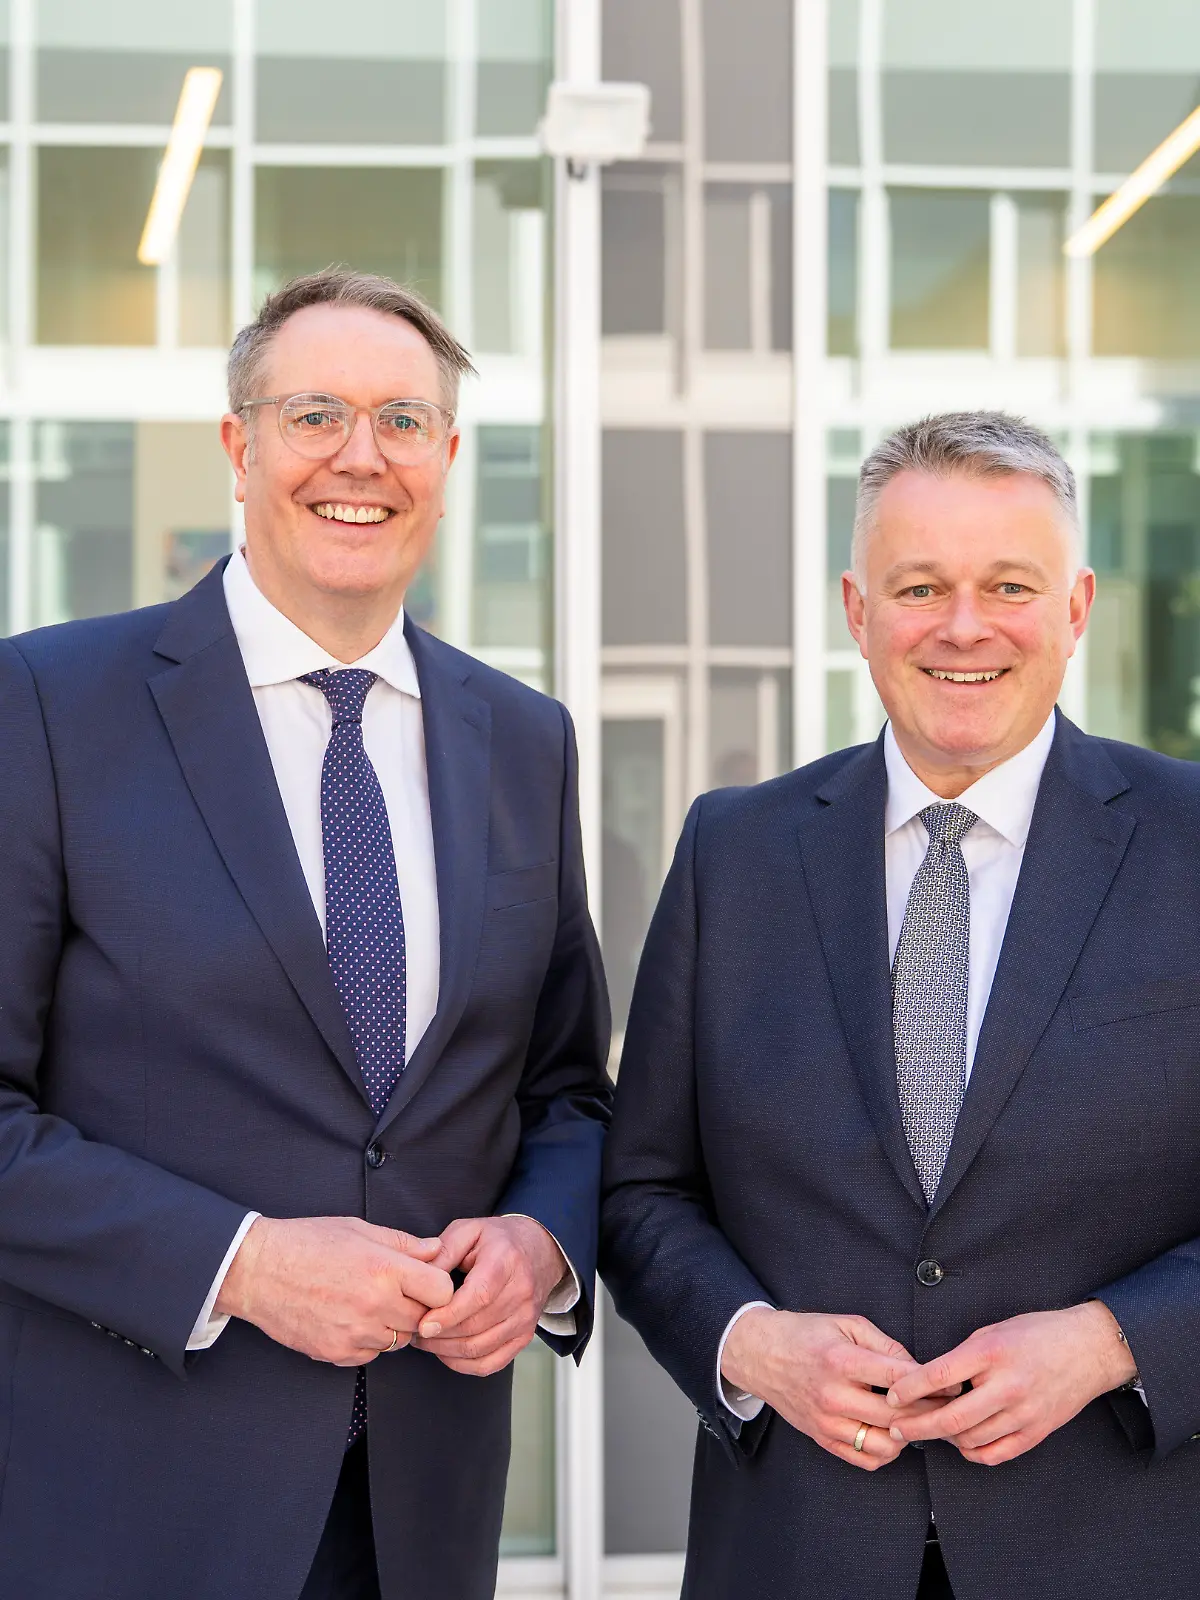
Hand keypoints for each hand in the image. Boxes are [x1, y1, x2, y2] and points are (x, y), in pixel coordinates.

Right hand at [215, 1216, 454, 1366]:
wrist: (258, 1270)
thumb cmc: (307, 1243)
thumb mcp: (360, 1229)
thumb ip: (403, 1244)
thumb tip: (435, 1250)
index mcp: (385, 1269)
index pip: (443, 1291)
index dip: (438, 1286)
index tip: (427, 1282)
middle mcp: (375, 1305)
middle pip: (424, 1320)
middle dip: (418, 1307)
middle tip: (397, 1292)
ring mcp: (355, 1333)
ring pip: (398, 1341)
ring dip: (393, 1326)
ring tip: (369, 1303)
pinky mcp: (336, 1353)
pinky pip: (371, 1355)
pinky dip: (368, 1342)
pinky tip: (350, 1318)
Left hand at [410, 1216, 568, 1376]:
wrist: (538, 1250)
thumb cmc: (497, 1240)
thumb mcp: (468, 1230)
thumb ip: (443, 1251)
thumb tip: (420, 1278)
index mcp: (505, 1262)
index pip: (478, 1297)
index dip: (449, 1315)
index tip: (423, 1324)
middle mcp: (521, 1292)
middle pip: (475, 1327)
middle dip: (439, 1335)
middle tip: (414, 1330)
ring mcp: (526, 1318)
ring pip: (480, 1349)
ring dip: (446, 1351)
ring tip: (426, 1340)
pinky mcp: (525, 1336)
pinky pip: (491, 1363)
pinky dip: (464, 1364)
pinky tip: (446, 1352)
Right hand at [721, 1308, 949, 1470]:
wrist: (760, 1354)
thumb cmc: (805, 1334)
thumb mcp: (846, 1324)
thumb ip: (885, 1345)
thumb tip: (918, 1368)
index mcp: (842, 1361)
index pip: (900, 1379)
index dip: (933, 1384)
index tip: (953, 1384)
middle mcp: (834, 1396)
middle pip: (897, 1416)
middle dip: (929, 1412)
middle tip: (947, 1406)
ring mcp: (827, 1422)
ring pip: (884, 1445)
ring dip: (907, 1436)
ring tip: (915, 1421)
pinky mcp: (822, 1438)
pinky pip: (864, 1459)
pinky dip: (885, 1452)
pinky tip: (891, 1434)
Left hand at [885, 1301, 1137, 1465]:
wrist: (1088, 1348)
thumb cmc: (1036, 1333)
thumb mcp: (993, 1330)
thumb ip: (963, 1357)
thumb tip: (930, 1381)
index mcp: (991, 1352)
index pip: (939, 1376)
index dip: (909, 1389)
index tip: (891, 1396)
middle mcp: (1007, 1385)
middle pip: (952, 1418)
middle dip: (917, 1427)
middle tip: (896, 1428)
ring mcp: (1024, 1413)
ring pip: (971, 1439)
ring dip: (944, 1438)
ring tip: (929, 1430)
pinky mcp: (1037, 1432)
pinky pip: (996, 1454)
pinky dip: (973, 1453)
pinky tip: (962, 1443)